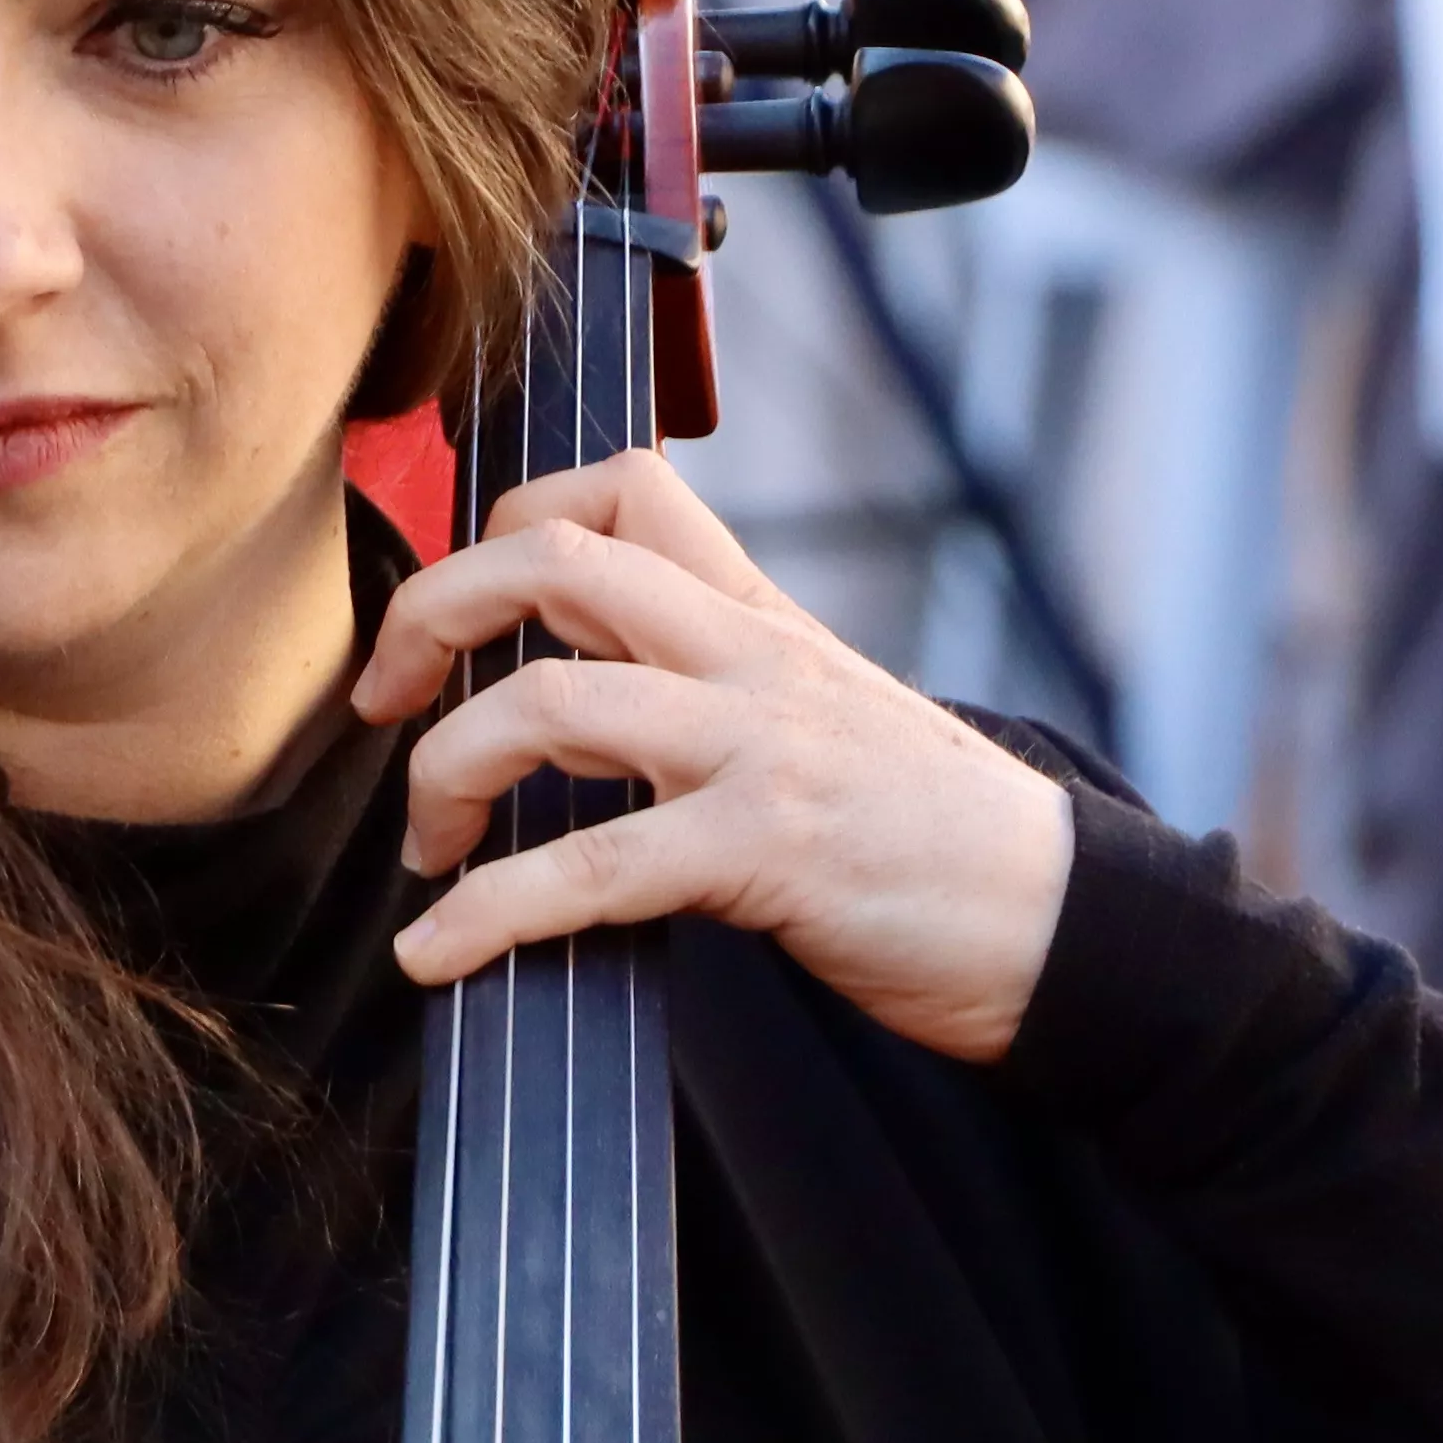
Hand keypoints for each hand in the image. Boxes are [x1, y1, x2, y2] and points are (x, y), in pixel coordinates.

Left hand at [358, 450, 1078, 1063]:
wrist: (1058, 920)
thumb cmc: (929, 838)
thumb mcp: (818, 718)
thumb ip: (705, 688)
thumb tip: (563, 706)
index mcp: (761, 617)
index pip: (623, 487)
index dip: (506, 523)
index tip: (453, 617)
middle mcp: (750, 657)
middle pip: (553, 559)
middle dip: (429, 617)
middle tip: (384, 703)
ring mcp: (759, 747)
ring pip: (548, 700)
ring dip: (444, 771)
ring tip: (428, 850)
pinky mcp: (767, 851)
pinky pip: (588, 869)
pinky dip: (487, 914)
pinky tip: (439, 955)